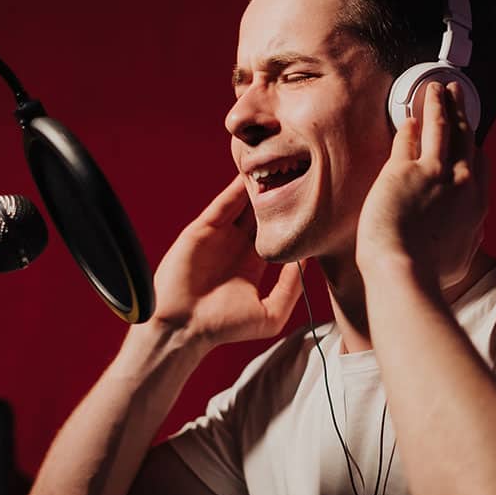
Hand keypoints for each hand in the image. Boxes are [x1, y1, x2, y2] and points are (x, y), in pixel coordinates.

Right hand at [147, 174, 302, 349]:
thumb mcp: (271, 314)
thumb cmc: (225, 327)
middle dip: (277, 198)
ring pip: (243, 205)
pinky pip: (223, 205)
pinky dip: (234, 190)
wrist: (184, 327)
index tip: (311, 205)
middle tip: (298, 177)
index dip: (291, 220)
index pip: (276, 234)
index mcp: (253, 264)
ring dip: (258, 189)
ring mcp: (219, 236)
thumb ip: (290, 287)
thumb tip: (306, 260)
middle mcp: (237, 247)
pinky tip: (249, 175)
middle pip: (261, 214)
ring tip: (278, 167)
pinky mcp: (203, 230)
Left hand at [356, 81, 487, 289]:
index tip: (470, 139)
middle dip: (463, 112)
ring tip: (439, 87)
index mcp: (476, 206)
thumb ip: (470, 239)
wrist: (404, 272)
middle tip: (459, 94)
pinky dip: (415, 122)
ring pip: (443, 128)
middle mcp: (462, 183)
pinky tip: (411, 115)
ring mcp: (435, 173)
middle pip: (466, 138)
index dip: (474, 148)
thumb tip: (475, 233)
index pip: (480, 166)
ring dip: (442, 104)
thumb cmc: (428, 275)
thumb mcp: (461, 259)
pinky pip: (412, 138)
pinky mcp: (406, 170)